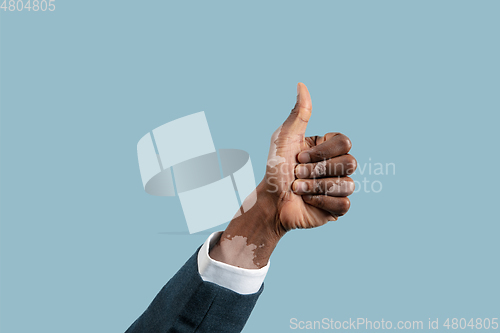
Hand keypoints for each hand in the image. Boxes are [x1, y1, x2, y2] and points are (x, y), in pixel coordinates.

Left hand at [210, 83, 356, 268]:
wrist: (269, 201)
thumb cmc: (275, 168)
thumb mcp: (284, 138)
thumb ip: (298, 113)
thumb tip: (301, 84)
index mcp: (328, 147)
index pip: (345, 142)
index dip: (322, 152)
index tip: (298, 157)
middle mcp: (337, 165)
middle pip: (350, 162)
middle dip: (317, 170)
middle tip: (296, 174)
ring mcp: (340, 186)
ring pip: (348, 184)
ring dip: (316, 187)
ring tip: (298, 188)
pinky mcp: (338, 207)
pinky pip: (344, 204)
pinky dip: (321, 202)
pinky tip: (308, 201)